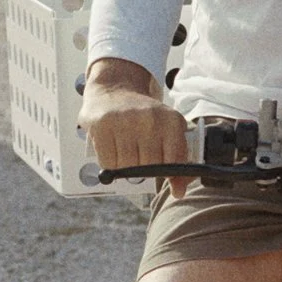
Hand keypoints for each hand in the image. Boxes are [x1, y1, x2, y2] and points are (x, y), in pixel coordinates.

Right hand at [82, 58, 189, 194]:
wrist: (115, 89)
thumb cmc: (144, 118)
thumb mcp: (168, 131)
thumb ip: (178, 160)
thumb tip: (179, 192)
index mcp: (171, 121)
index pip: (174, 163)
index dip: (168, 174)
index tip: (163, 172)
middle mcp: (150, 119)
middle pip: (148, 168)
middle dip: (143, 168)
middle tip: (139, 153)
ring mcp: (125, 120)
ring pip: (127, 167)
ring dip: (124, 165)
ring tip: (125, 147)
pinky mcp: (102, 124)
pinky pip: (108, 162)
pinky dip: (109, 161)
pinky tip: (112, 145)